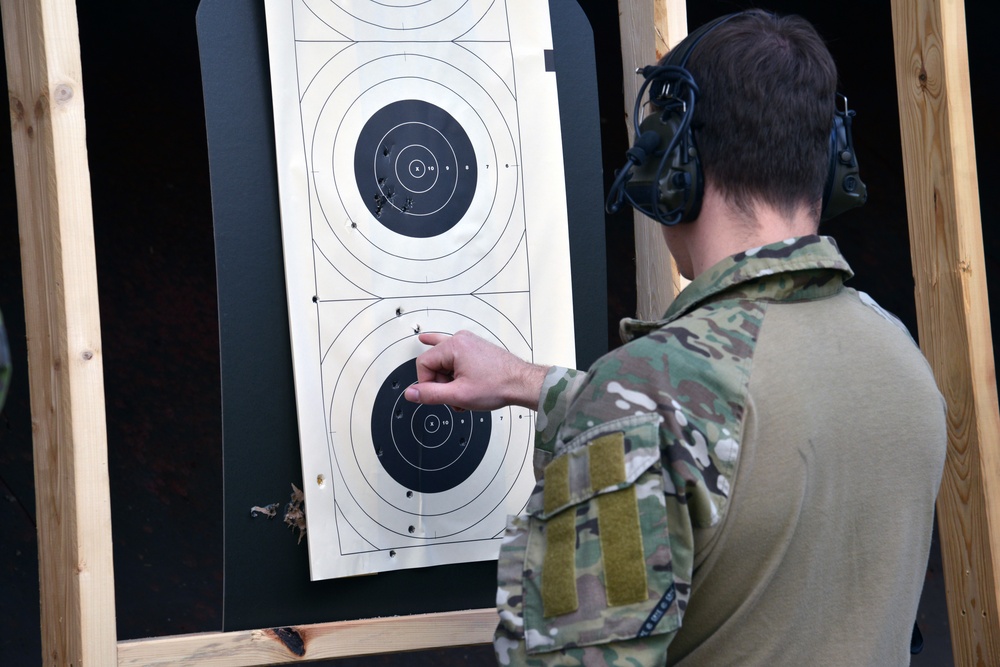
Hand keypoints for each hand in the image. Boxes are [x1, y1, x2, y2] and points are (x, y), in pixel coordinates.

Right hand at [404, 330, 547, 410]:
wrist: (522, 383)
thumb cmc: (498, 385)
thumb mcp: (459, 395)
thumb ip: (431, 394)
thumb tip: (411, 393)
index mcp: (454, 346)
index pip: (423, 363)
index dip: (427, 383)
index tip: (439, 396)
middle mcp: (460, 339)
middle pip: (434, 362)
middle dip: (442, 383)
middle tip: (456, 396)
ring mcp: (468, 342)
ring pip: (444, 362)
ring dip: (450, 381)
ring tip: (464, 391)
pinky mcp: (474, 348)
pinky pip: (454, 354)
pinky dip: (449, 363)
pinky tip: (427, 340)